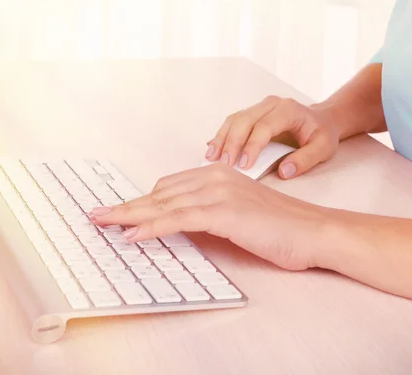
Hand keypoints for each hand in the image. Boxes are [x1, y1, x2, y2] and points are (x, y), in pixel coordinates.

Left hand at [89, 164, 332, 269]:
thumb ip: (213, 214)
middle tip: (97, 214)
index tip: (119, 210)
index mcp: (220, 175)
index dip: (141, 200)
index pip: (169, 187)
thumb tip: (186, 224)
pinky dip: (151, 227)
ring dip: (129, 215)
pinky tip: (132, 235)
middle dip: (126, 206)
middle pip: (160, 192)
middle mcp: (216, 177)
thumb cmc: (282, 227)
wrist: (314, 231)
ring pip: (163, 204)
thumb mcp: (241, 216)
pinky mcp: (224, 212)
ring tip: (103, 223)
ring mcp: (220, 192)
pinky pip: (178, 219)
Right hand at [205, 96, 339, 179]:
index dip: (251, 146)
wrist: (321, 120)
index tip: (244, 166)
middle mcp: (271, 104)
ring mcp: (259, 107)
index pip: (264, 126)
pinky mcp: (251, 114)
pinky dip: (221, 136)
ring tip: (211, 159)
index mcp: (288, 109)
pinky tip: (212, 149)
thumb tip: (284, 172)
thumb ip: (306, 160)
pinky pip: (232, 122)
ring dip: (221, 139)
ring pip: (234, 119)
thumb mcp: (323, 148)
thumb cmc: (321, 134)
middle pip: (244, 120)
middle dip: (231, 143)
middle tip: (224, 164)